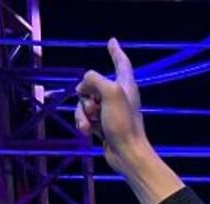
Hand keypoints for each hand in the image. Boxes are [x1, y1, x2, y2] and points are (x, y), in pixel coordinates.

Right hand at [76, 39, 147, 171]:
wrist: (127, 155)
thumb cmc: (123, 124)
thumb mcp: (110, 92)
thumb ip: (94, 79)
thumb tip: (83, 87)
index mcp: (126, 85)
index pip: (121, 63)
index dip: (116, 52)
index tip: (112, 42)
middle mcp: (119, 97)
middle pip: (92, 84)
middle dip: (85, 94)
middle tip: (94, 107)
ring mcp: (110, 112)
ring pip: (85, 101)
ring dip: (82, 111)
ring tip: (89, 123)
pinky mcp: (102, 125)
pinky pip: (85, 117)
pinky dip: (83, 122)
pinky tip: (86, 131)